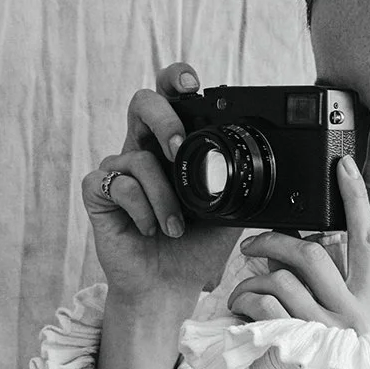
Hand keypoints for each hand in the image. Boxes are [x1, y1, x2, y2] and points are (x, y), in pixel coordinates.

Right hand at [81, 62, 239, 309]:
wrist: (170, 288)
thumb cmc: (195, 250)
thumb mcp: (229, 216)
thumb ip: (240, 187)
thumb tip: (270, 173)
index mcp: (173, 150)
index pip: (171, 99)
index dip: (175, 80)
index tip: (191, 83)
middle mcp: (144, 152)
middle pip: (142, 102)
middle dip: (161, 116)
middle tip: (177, 147)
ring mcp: (119, 171)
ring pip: (136, 156)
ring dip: (163, 197)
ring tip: (174, 227)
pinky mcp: (99, 193)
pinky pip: (118, 185)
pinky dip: (141, 210)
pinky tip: (149, 229)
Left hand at [228, 156, 369, 334]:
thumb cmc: (333, 363)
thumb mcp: (351, 323)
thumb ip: (339, 286)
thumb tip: (309, 243)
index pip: (367, 240)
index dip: (356, 200)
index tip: (343, 165)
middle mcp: (353, 314)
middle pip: (313, 254)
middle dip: (276, 242)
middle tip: (253, 245)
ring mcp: (324, 331)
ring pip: (281, 279)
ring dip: (252, 277)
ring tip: (242, 286)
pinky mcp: (295, 347)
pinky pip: (262, 306)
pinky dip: (244, 300)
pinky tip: (239, 306)